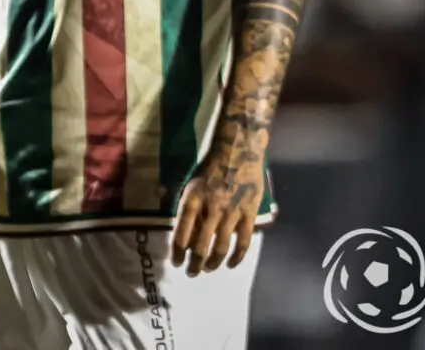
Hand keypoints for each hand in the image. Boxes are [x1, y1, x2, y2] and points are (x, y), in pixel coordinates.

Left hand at [170, 144, 265, 274]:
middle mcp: (210, 210)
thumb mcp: (189, 183)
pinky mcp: (249, 214)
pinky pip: (243, 242)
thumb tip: (180, 229)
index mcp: (191, 201)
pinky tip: (230, 264)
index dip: (177, 252)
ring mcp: (231, 213)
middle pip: (200, 246)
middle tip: (191, 272)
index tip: (175, 262)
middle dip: (194, 264)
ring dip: (213, 263)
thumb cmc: (210, 166)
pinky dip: (237, 257)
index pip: (180, 234)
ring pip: (220, 247)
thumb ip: (186, 206)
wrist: (238, 151)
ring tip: (208, 270)